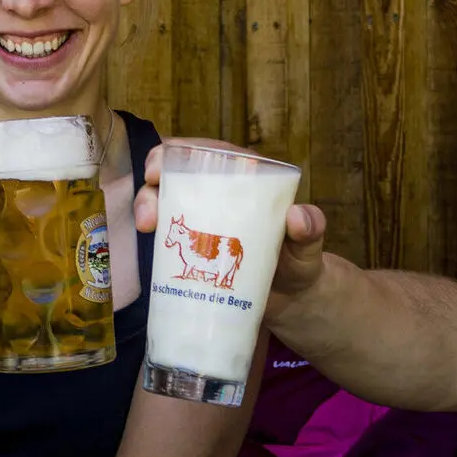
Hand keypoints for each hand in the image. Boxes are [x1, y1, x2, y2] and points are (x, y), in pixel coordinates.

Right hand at [133, 140, 328, 302]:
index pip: (206, 154)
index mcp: (244, 179)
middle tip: (148, 214)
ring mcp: (202, 222)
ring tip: (147, 229)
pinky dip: (153, 238)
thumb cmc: (300, 265)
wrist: (289, 302)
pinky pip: (167, 237)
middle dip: (152, 186)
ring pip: (165, 203)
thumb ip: (311, 230)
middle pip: (176, 177)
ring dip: (146, 207)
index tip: (157, 170)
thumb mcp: (308, 246)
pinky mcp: (192, 250)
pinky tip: (147, 246)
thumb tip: (296, 216)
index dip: (176, 153)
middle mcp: (218, 196)